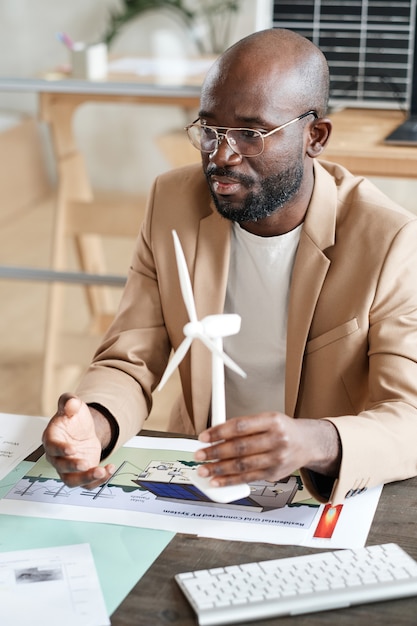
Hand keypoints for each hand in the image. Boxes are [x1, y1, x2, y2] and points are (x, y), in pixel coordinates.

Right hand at [42, 393, 115, 488]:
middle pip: (61, 467)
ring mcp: (68, 468)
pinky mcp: (81, 474)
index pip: (52, 447)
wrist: (82, 429)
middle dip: (73, 467)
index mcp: (52, 439)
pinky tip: (110, 469)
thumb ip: (69, 401)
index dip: (60, 450)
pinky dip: (98, 481)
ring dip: (86, 479)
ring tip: (102, 471)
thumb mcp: (72, 404)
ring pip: (72, 481)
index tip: (71, 449)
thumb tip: (71, 404)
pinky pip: (87, 483)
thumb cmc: (73, 418)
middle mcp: (57, 457)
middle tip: (86, 463)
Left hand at [193, 412, 340, 487]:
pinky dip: (230, 481)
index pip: (240, 426)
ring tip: (204, 469)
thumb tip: (216, 436)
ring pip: (242, 465)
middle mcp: (276, 439)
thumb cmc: (282, 429)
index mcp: (272, 420)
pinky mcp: (274, 474)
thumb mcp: (266, 419)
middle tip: (199, 454)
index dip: (219, 432)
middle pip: (239, 447)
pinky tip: (218, 480)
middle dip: (215, 452)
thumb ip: (244, 427)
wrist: (307, 443)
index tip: (204, 437)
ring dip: (219, 469)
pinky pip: (248, 478)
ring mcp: (276, 458)